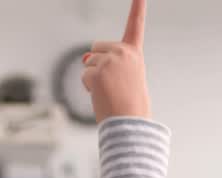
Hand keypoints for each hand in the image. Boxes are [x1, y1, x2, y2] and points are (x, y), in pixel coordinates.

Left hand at [82, 0, 151, 122]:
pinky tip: (102, 94)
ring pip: (89, 63)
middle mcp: (123, 52)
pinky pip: (84, 76)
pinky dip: (88, 87)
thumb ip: (109, 64)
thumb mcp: (125, 78)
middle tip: (111, 84)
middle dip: (98, 63)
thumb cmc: (130, 105)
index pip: (135, 25)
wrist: (131, 122)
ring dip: (93, 78)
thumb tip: (84, 58)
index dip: (137, 7)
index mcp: (134, 53)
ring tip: (109, 91)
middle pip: (97, 48)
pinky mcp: (97, 71)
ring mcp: (110, 60)